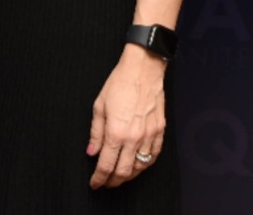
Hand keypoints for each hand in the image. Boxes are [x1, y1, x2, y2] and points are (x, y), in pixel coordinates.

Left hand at [86, 46, 166, 188]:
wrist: (143, 69)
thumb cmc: (120, 83)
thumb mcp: (99, 106)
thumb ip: (96, 132)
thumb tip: (92, 151)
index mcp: (116, 133)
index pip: (106, 165)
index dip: (99, 178)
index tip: (95, 183)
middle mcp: (134, 138)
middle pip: (123, 171)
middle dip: (113, 181)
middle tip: (106, 183)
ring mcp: (149, 135)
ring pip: (140, 166)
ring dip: (129, 175)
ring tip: (121, 176)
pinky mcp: (160, 129)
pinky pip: (154, 155)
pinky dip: (146, 164)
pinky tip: (139, 164)